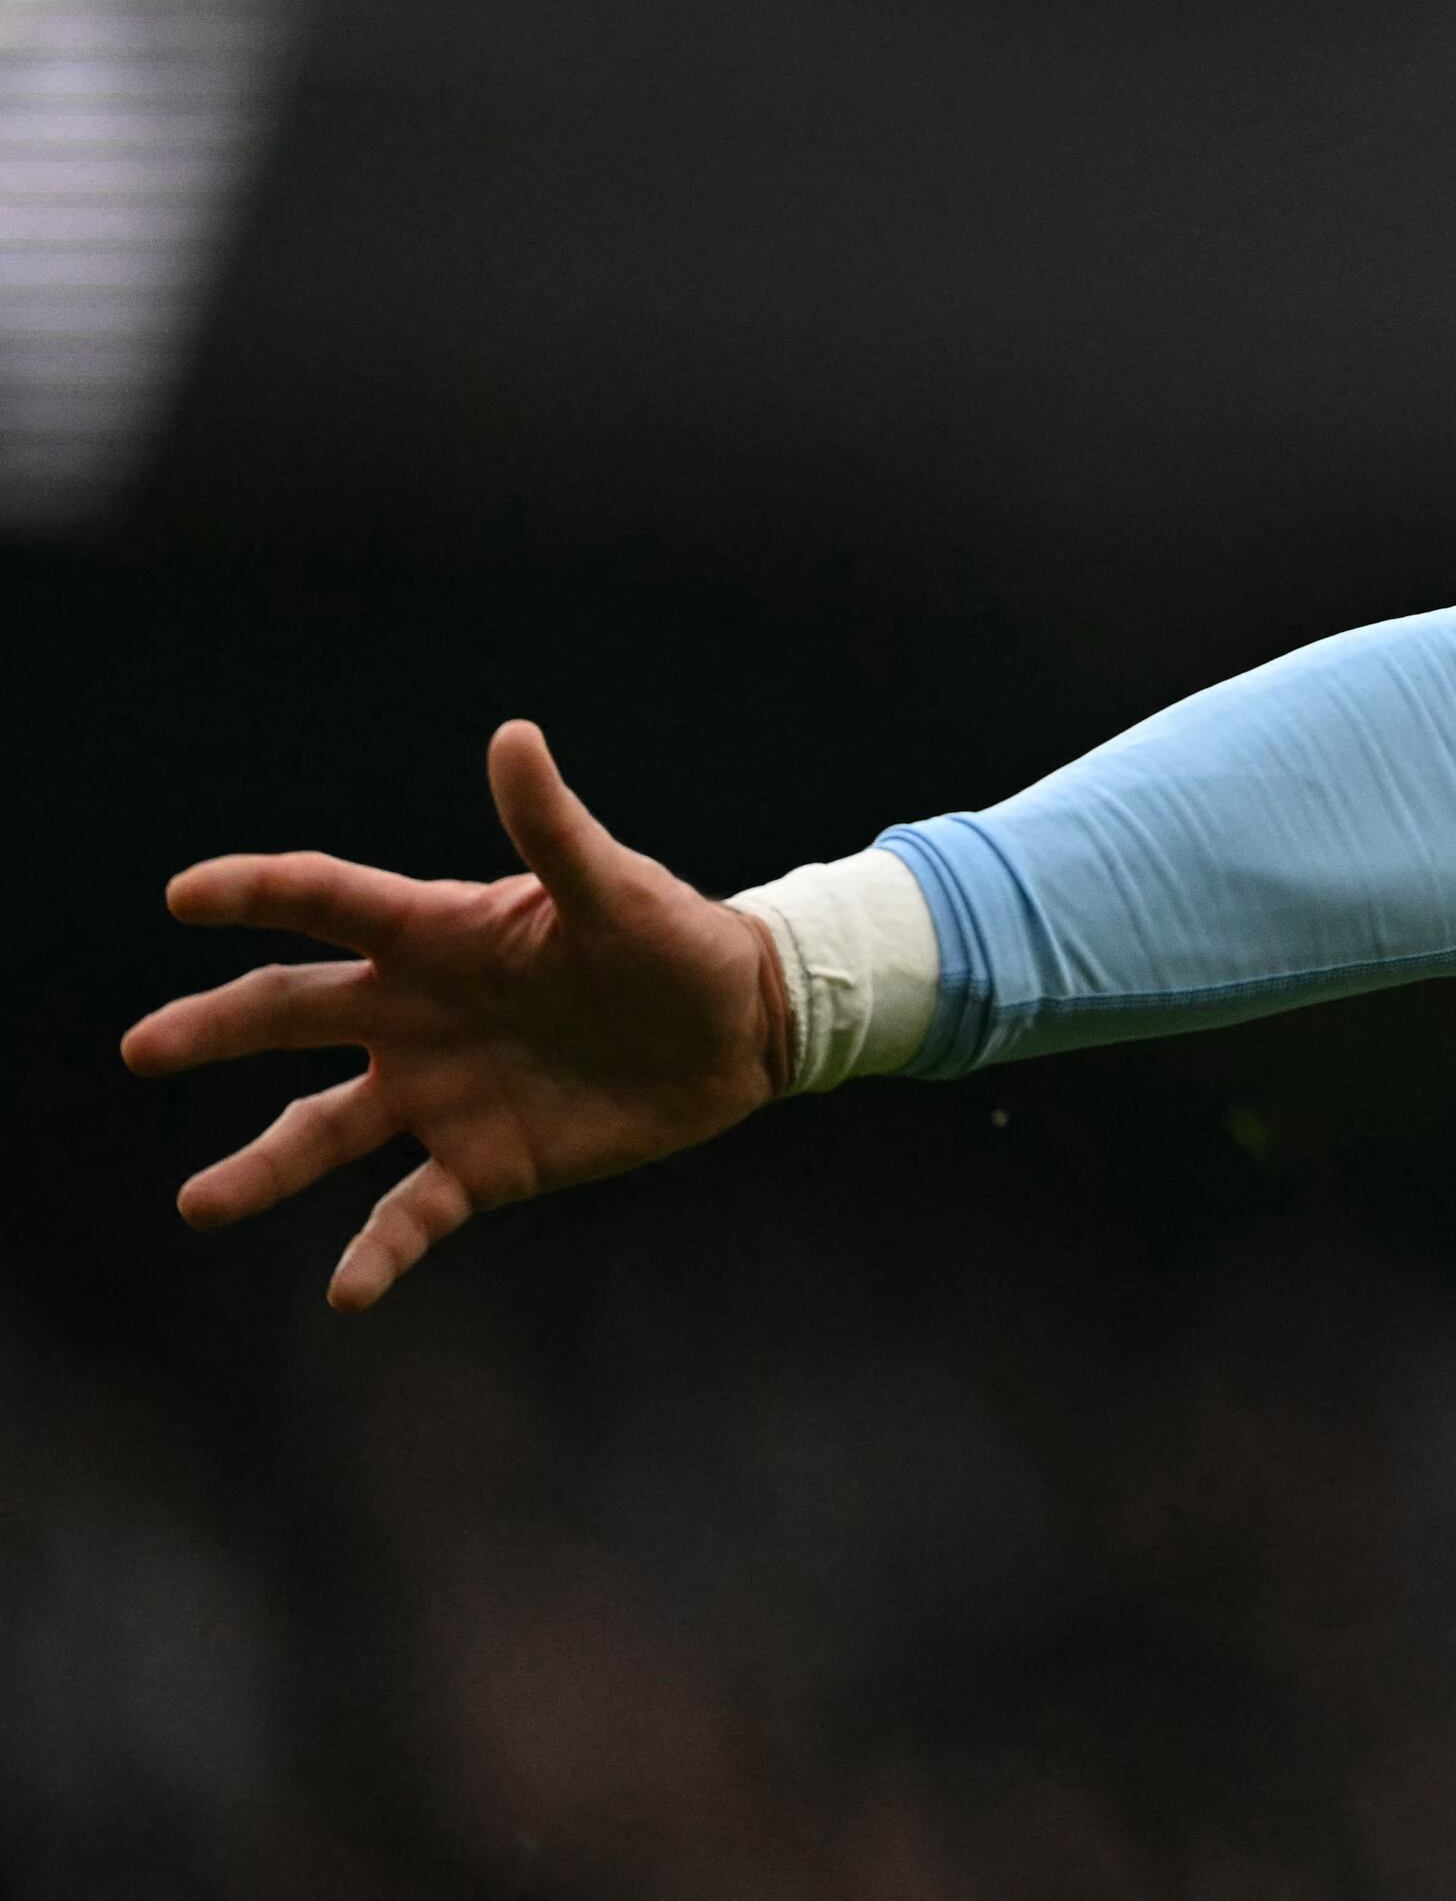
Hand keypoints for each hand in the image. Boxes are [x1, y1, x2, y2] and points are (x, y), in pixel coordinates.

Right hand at [123, 720, 788, 1310]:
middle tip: (143, 1048)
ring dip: (263, 1169)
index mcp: (439, 935)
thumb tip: (513, 738)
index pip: (329, 906)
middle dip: (216, 1028)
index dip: (257, 893)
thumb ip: (555, 829)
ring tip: (200, 1204)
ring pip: (325, 1132)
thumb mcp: (615, 887)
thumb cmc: (673, 940)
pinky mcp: (484, 1164)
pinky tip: (346, 1291)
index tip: (185, 896)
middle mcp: (416, 1015)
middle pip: (293, 1016)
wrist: (739, 1029)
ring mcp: (440, 1093)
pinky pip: (413, 1214)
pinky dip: (377, 1252)